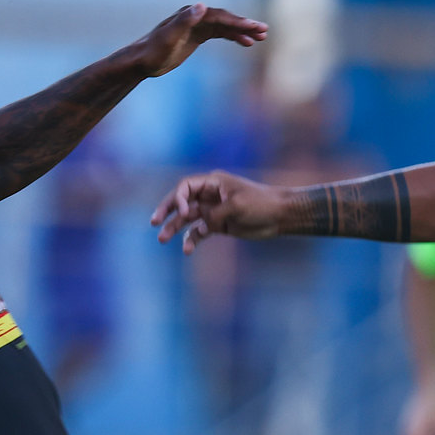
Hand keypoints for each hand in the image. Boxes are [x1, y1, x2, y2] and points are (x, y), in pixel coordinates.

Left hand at [129, 4, 266, 78]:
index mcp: (190, 15)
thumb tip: (201, 5)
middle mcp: (195, 17)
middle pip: (225, 19)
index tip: (256, 28)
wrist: (142, 61)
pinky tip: (246, 43)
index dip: (239, 22)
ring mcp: (197, 26)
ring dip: (243, 31)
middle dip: (246, 25)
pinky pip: (220, 33)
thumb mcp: (169, 37)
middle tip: (265, 31)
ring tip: (261, 38)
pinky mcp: (197, 36)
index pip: (220, 17)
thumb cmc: (154, 52)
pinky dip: (234, 37)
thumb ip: (184, 21)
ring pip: (225, 26)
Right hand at [151, 171, 281, 252]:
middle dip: (166, 211)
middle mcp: (210, 196)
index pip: (186, 187)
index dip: (178, 199)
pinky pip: (200, 232)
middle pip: (181, 202)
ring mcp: (213, 211)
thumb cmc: (261, 204)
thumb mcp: (237, 206)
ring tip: (162, 239)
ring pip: (188, 219)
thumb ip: (216, 215)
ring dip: (174, 228)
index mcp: (213, 183)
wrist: (280, 216)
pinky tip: (186, 250)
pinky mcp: (219, 225)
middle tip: (153, 222)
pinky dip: (192, 240)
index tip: (184, 213)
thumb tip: (201, 227)